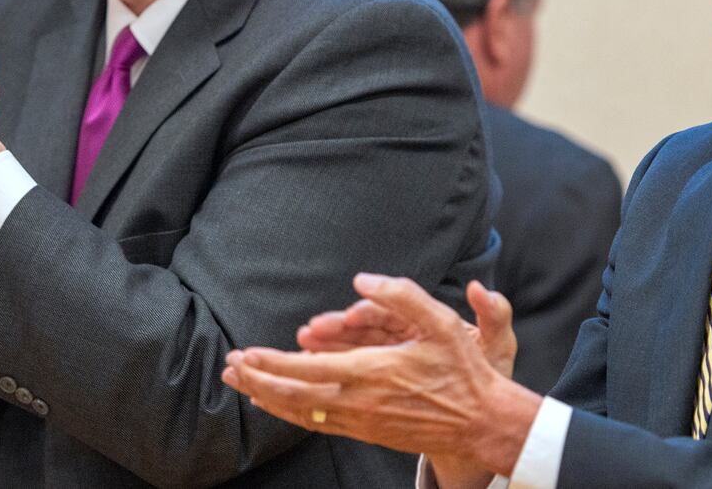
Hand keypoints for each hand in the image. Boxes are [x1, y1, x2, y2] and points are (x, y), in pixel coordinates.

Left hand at [222, 274, 541, 476]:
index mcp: (372, 371)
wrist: (482, 423)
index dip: (271, 364)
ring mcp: (362, 421)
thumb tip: (362, 278)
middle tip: (229, 370)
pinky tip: (279, 406)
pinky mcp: (368, 432)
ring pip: (302, 414)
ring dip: (268, 400)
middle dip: (258, 382)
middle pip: (294, 396)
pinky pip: (319, 424)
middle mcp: (360, 401)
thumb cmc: (463, 370)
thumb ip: (401, 295)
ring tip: (242, 387)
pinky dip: (292, 414)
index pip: (307, 369)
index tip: (244, 355)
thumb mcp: (441, 322)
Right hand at [297, 279, 516, 378]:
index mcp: (427, 322)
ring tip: (304, 344)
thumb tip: (481, 288)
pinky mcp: (384, 377)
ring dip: (327, 345)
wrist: (485, 412)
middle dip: (337, 328)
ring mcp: (392, 357)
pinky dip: (332, 367)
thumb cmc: (490, 373)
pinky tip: (311, 367)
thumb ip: (494, 314)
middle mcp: (405, 336)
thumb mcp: (499, 344)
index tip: (352, 315)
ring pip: (353, 348)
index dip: (370, 310)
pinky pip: (354, 370)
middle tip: (312, 330)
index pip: (392, 311)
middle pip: (364, 328)